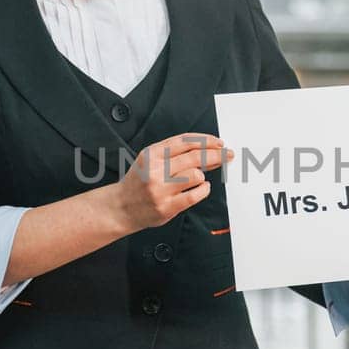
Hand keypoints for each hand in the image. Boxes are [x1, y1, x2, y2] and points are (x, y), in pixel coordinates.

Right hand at [113, 134, 230, 231]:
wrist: (120, 207)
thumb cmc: (139, 182)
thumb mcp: (150, 159)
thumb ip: (175, 153)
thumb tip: (208, 150)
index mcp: (151, 154)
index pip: (185, 141)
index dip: (206, 141)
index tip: (219, 143)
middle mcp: (155, 170)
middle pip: (194, 157)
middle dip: (216, 155)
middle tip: (228, 155)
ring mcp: (160, 189)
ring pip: (196, 175)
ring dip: (203, 176)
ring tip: (199, 178)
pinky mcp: (166, 207)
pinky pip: (194, 195)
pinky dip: (203, 190)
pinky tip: (203, 188)